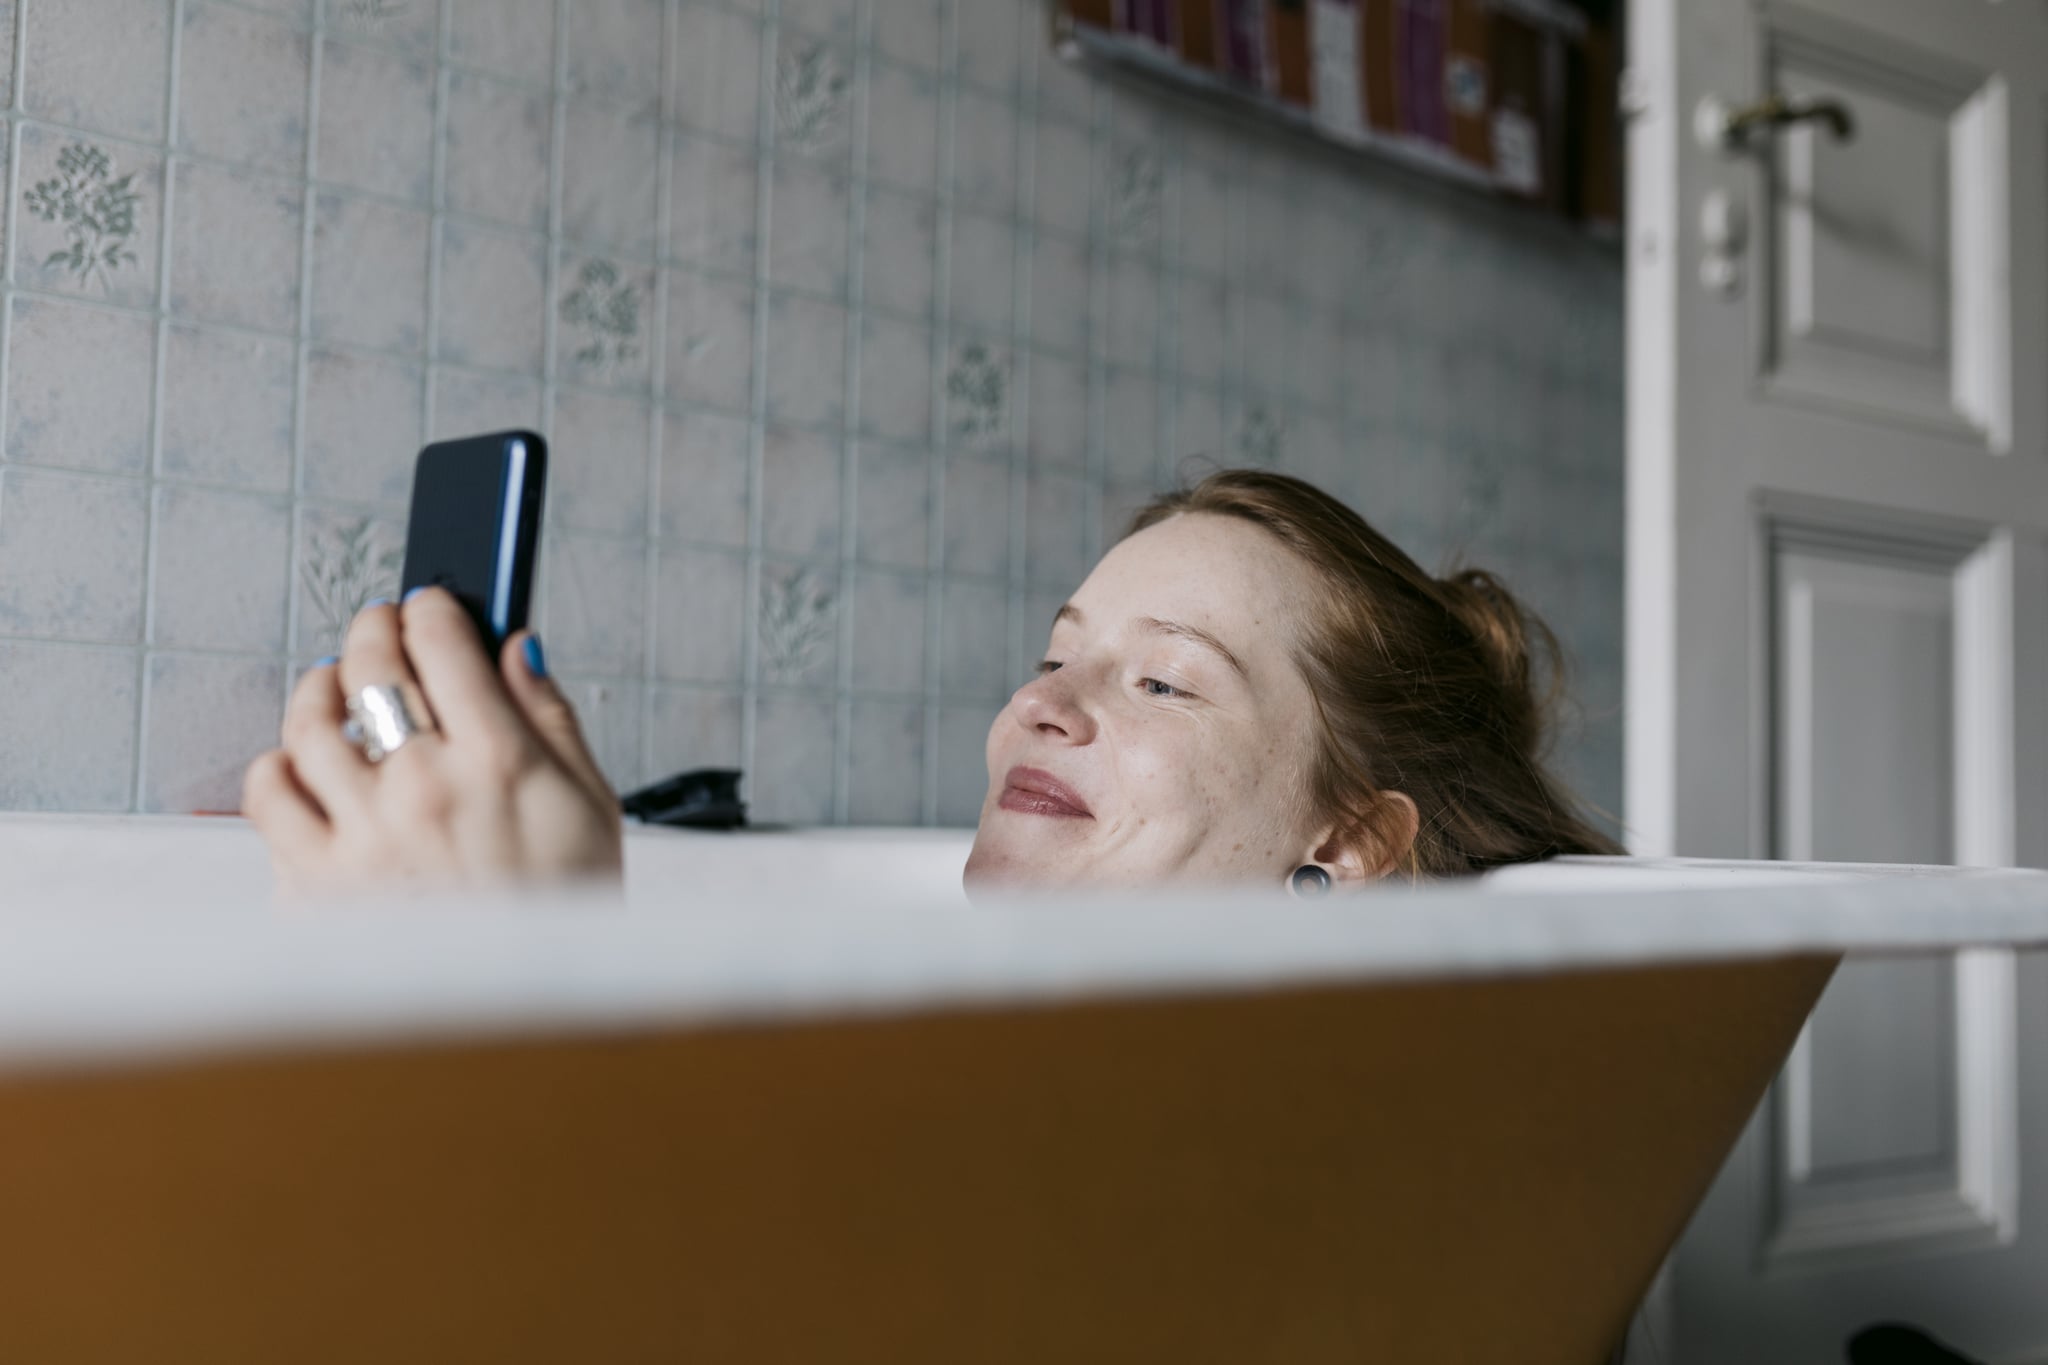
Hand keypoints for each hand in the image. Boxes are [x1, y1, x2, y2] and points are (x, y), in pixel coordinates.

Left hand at [243, 587, 623, 896]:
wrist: (525, 1020)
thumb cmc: (563, 914)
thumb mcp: (591, 807)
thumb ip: (551, 718)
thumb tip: (517, 648)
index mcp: (499, 763)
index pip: (443, 644)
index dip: (430, 608)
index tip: (428, 606)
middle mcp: (422, 790)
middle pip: (367, 668)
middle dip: (372, 630)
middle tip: (379, 628)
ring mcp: (360, 837)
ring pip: (306, 725)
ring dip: (318, 689)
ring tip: (333, 688)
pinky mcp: (313, 883)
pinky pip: (267, 797)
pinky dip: (278, 768)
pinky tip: (306, 768)